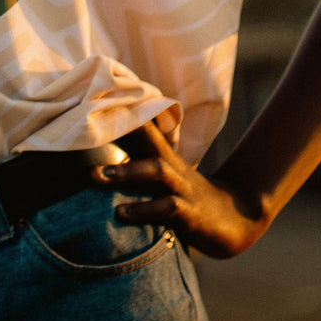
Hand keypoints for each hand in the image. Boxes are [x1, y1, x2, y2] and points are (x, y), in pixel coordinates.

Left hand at [91, 123, 267, 259]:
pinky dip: (144, 208)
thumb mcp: (164, 178)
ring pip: (155, 171)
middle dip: (116, 134)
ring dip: (125, 171)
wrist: (237, 221)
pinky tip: (122, 212)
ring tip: (96, 176)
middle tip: (83, 133)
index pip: (142, 126)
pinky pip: (167, 207)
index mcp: (165, 157)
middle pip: (146, 141)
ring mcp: (183, 189)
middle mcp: (173, 167)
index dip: (119, 112)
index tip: (91, 99)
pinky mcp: (190, 214)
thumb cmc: (188, 199)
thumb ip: (137, 165)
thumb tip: (99, 161)